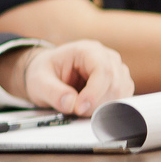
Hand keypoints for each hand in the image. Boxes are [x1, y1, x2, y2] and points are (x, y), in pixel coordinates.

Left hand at [9, 40, 133, 116]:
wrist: (48, 75)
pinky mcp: (118, 84)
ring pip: (121, 92)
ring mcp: (115, 70)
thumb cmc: (44, 73)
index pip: (102, 70)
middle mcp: (106, 57)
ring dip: (102, 106)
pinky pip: (122, 99)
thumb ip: (52, 91)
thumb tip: (70, 103)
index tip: (80, 108)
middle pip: (115, 83)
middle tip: (76, 110)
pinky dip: (108, 108)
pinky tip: (90, 108)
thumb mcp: (38, 81)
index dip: (94, 92)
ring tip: (80, 108)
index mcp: (86, 50)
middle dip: (96, 103)